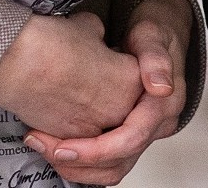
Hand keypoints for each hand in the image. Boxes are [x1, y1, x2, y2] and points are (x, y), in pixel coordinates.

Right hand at [0, 12, 140, 142]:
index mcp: (132, 80)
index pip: (133, 75)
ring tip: (69, 90)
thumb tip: (93, 39)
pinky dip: (68, 127)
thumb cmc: (53, 43)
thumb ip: (99, 38)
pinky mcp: (68, 143)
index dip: (116, 63)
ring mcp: (94, 130)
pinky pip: (76, 140)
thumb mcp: (89, 27)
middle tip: (86, 76)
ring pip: (99, 128)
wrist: (19, 62)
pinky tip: (54, 103)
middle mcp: (119, 111)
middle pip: (119, 104)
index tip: (103, 55)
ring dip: (88, 114)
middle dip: (106, 92)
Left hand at [26, 0, 191, 184]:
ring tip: (46, 150)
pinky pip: (107, 166)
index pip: (131, 139)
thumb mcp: (151, 36)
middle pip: (118, 162)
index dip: (96, 149)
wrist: (154, 39)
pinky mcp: (128, 139)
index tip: (63, 147)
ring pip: (112, 171)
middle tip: (44, 147)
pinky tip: (58, 151)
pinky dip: (82, 165)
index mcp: (163, 107)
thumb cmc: (151, 35)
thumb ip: (155, 57)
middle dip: (79, 162)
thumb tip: (161, 87)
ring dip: (77, 169)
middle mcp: (156, 127)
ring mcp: (142, 136)